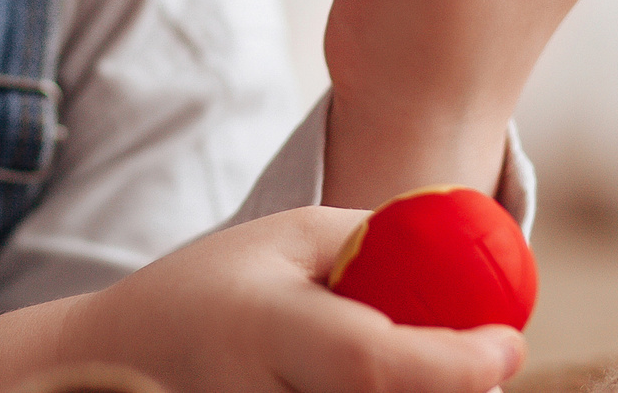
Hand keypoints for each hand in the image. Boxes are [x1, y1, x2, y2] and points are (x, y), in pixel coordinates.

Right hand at [0, 208, 521, 392]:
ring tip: (417, 358)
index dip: (456, 362)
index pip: (376, 363)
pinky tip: (370, 380)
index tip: (507, 345)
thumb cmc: (206, 292)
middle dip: (452, 386)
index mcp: (267, 333)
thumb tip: (466, 247)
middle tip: (480, 358)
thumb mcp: (283, 239)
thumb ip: (371, 240)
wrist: (110, 367)